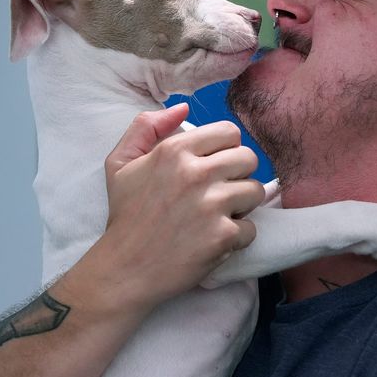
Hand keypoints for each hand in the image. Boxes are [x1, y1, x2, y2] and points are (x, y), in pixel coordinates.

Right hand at [87, 103, 261, 312]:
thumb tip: (183, 107)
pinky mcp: (223, 236)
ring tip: (218, 214)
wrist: (124, 269)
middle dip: (238, 175)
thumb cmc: (126, 215)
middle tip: (219, 191)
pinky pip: (251, 227)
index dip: (226, 149)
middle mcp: (195, 174)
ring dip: (241, 205)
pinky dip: (237, 236)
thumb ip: (146, 126)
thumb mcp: (121, 163)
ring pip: (256, 191)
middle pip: (249, 159)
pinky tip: (215, 239)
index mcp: (174, 151)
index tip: (214, 166)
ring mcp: (212, 206)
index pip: (229, 132)